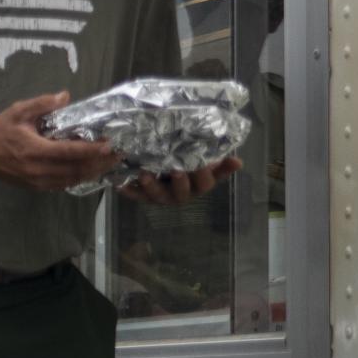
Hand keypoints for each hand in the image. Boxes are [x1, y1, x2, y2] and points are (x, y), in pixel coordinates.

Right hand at [0, 93, 121, 192]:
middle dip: (99, 163)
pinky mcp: (35, 187)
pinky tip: (88, 171)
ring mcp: (36, 181)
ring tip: (107, 164)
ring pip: (72, 180)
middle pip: (76, 169)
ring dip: (92, 173)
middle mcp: (37, 169)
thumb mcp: (18, 111)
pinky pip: (62, 185)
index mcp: (34, 150)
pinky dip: (78, 179)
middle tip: (116, 155)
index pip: (70, 152)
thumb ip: (42, 103)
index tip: (110, 145)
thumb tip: (65, 96)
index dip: (92, 150)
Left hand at [118, 155, 242, 205]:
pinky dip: (127, 190)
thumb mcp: (205, 161)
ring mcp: (162, 196)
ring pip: (157, 195)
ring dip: (151, 186)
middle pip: (182, 193)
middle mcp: (181, 194)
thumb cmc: (189, 162)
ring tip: (145, 174)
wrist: (166, 167)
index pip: (205, 183)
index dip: (205, 174)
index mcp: (198, 185)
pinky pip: (135, 195)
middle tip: (177, 170)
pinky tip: (119, 185)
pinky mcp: (144, 195)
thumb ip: (219, 161)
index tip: (203, 164)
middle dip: (180, 182)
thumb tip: (239, 162)